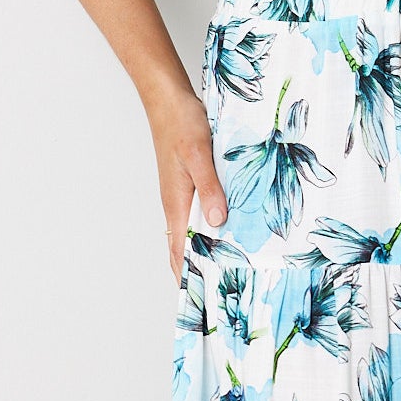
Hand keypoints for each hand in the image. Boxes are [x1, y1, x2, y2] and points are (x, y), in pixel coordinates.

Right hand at [148, 87, 226, 281]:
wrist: (170, 100)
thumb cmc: (181, 124)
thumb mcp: (199, 156)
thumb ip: (209, 188)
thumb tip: (217, 222)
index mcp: (176, 203)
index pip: (178, 252)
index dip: (187, 277)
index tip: (201, 301)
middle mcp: (177, 204)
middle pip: (184, 247)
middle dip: (200, 270)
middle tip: (223, 291)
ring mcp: (183, 194)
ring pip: (193, 231)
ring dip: (207, 249)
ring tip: (230, 268)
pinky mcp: (191, 183)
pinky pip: (199, 214)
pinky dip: (211, 227)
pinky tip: (230, 228)